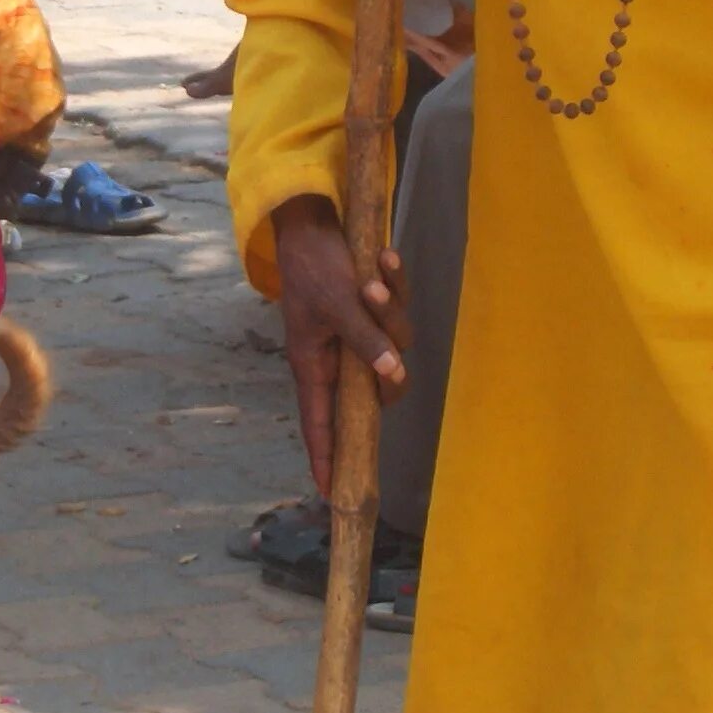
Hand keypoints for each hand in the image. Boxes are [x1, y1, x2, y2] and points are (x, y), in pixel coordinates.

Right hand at [272, 195, 410, 491]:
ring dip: (390, 307)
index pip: (321, 424)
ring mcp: (358, 335)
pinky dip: (396, 283)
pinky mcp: (373, 312)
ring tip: (374, 273)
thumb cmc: (314, 265)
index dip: (327, 457)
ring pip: (396, 344)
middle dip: (387, 352)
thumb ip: (365, 340)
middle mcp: (338, 356)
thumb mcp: (337, 303)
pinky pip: (398, 311)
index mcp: (314, 364)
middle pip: (378, 385)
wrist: (313, 221)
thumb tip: (392, 375)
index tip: (332, 492)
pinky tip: (386, 257)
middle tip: (376, 304)